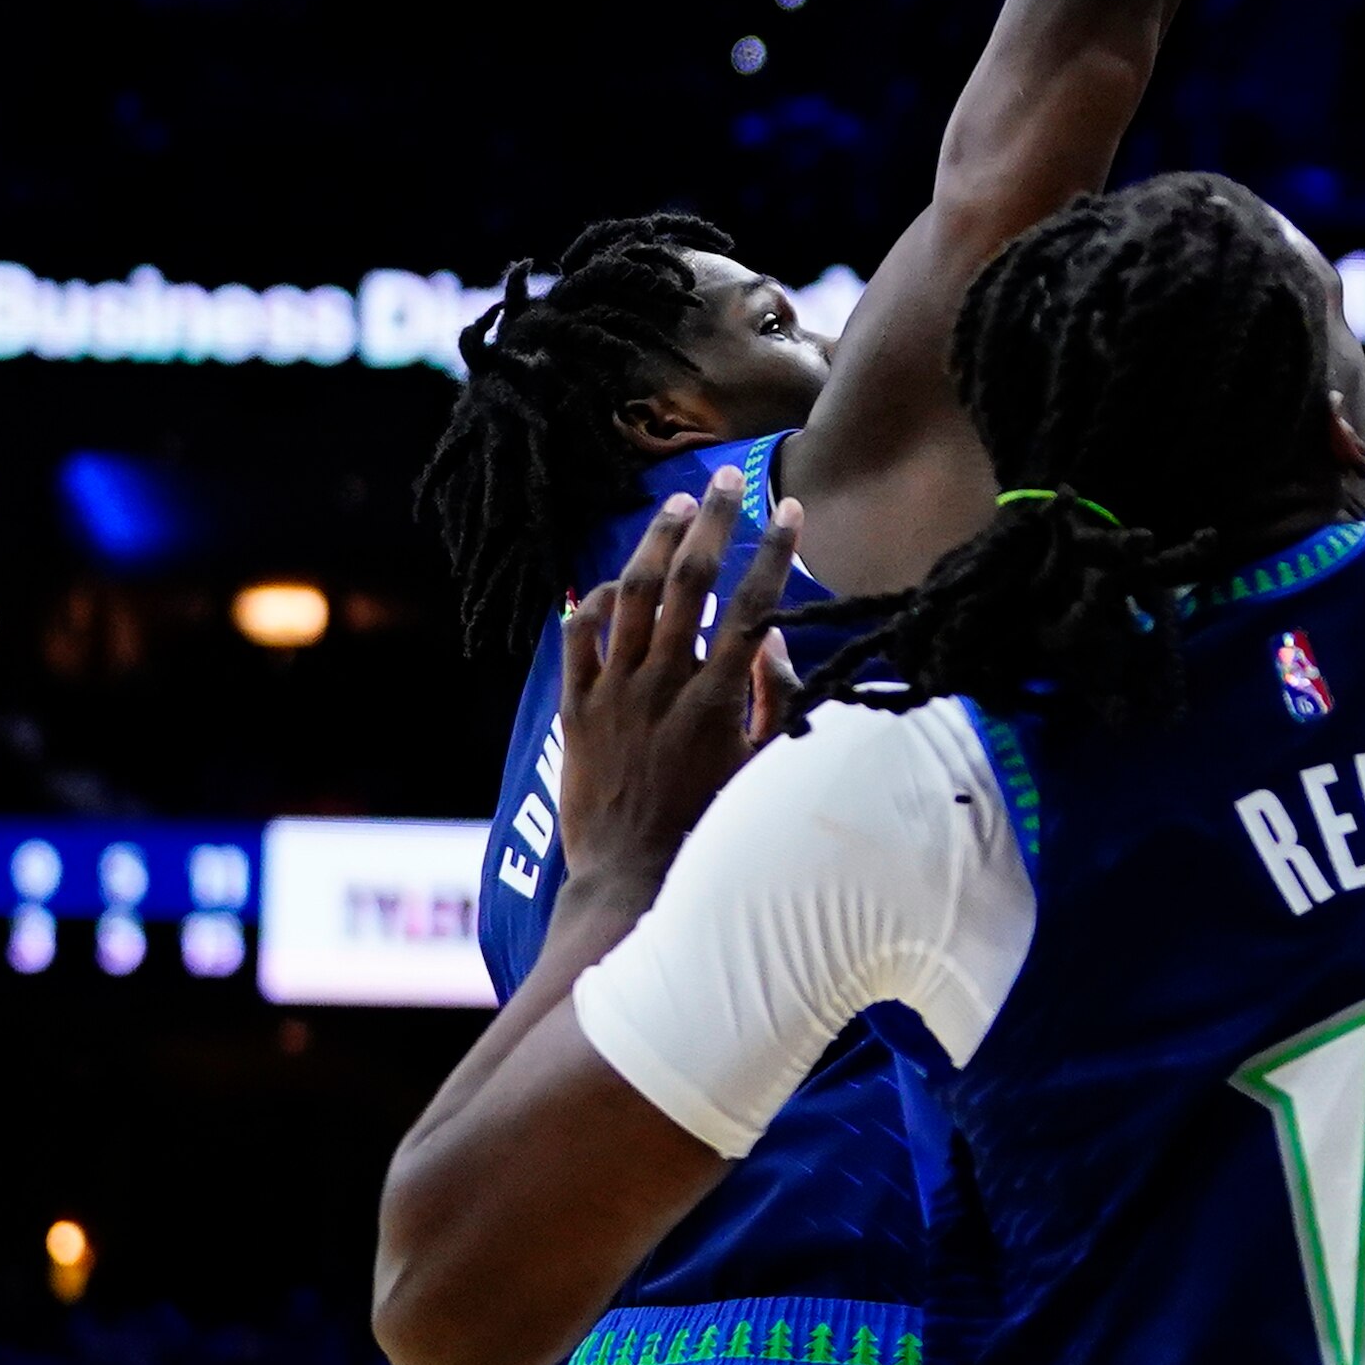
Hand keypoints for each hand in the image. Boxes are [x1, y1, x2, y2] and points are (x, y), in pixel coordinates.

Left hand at [553, 473, 803, 912]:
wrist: (630, 883)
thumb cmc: (710, 833)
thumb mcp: (763, 772)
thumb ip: (775, 701)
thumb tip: (775, 639)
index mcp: (716, 702)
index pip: (752, 606)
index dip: (773, 552)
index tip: (789, 509)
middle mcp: (663, 686)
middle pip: (689, 583)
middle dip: (712, 523)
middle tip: (725, 480)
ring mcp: (614, 694)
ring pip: (631, 597)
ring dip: (655, 545)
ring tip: (675, 509)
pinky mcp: (575, 710)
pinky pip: (577, 639)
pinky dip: (590, 603)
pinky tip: (608, 582)